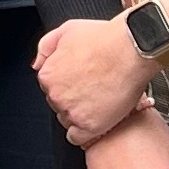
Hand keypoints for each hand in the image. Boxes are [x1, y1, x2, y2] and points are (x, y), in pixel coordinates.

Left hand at [35, 12, 152, 145]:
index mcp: (48, 74)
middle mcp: (56, 94)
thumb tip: (37, 64)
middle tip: (93, 90)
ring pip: (68, 121)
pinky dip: (86, 132)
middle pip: (59, 104)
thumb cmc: (105, 38)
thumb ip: (46, 47)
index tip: (81, 82)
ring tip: (100, 102)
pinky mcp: (89, 126)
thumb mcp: (67, 30)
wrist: (131, 49)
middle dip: (73, 99)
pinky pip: (78, 138)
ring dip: (81, 115)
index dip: (67, 84)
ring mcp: (72, 111)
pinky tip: (97, 120)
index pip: (51, 87)